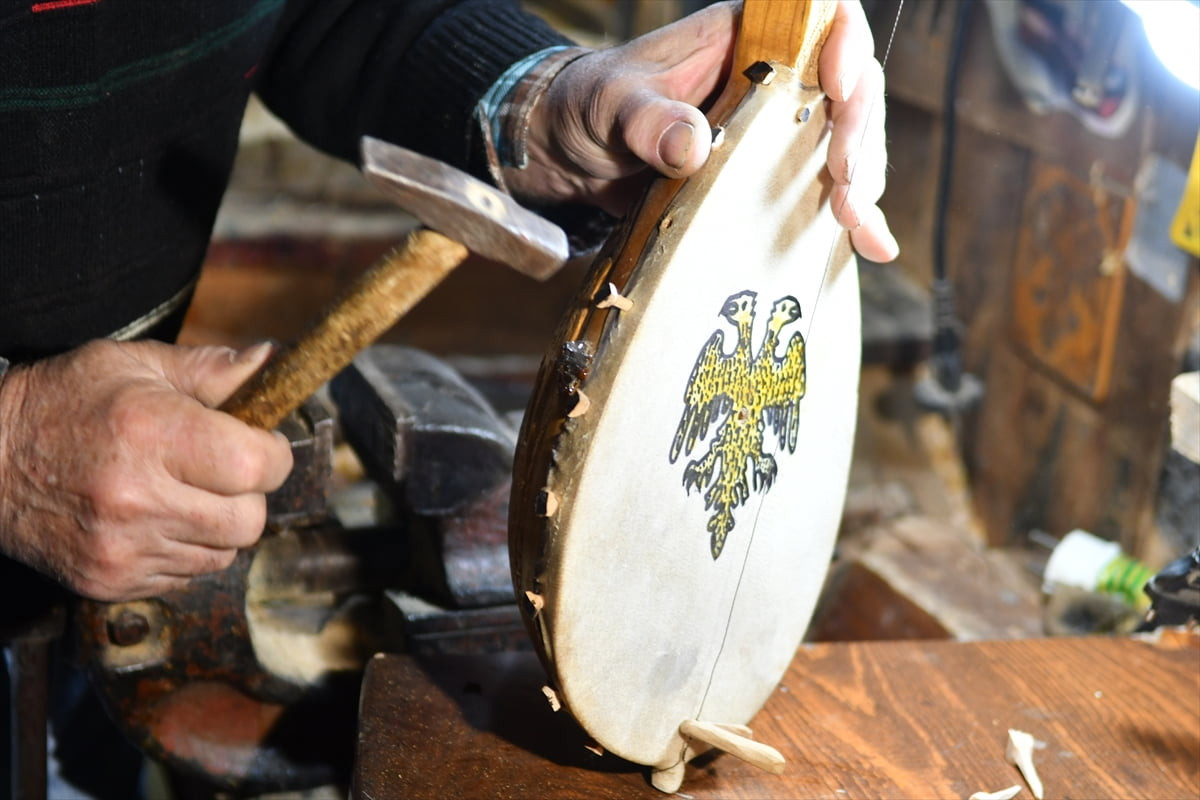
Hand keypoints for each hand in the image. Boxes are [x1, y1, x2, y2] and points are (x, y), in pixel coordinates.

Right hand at [0, 340, 293, 600]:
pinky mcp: (111, 582)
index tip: (261, 443)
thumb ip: (209, 369)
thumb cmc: (60, 402)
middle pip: (249, 519)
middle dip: (249, 493)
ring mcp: (124, 548)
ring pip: (223, 553)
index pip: (258, 465)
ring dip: (219, 525)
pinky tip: (157, 520)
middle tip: (223, 471)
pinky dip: (185, 551)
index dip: (273, 454)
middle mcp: (139, 498)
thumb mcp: (130, 365)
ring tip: (185, 493)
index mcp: (153, 434)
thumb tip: (271, 361)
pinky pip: (186, 577)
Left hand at [510, 0, 897, 261]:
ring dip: (861, 179)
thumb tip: (692, 147)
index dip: (845, 41)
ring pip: (847, 141)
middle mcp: (773, 77)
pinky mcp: (769, 176)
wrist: (572, 154)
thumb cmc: (591, 105)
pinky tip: (872, 245)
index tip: (839, 84)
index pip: (821, 16)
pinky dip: (851, 216)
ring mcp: (776, 129)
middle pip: (851, 87)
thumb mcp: (612, 103)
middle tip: (847, 179)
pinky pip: (821, 189)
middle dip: (861, 131)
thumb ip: (647, 119)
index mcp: (744, 37)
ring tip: (852, 219)